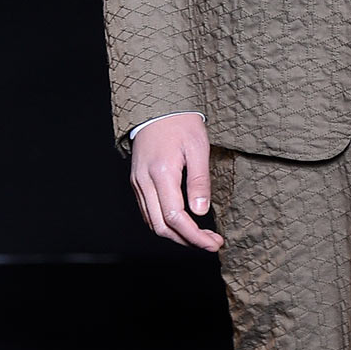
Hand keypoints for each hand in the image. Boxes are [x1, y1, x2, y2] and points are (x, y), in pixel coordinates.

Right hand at [129, 113, 221, 252]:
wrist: (157, 106)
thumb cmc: (181, 123)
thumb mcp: (198, 148)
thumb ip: (199, 181)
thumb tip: (200, 212)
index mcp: (161, 173)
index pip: (175, 218)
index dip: (195, 236)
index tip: (213, 243)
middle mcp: (144, 182)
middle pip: (161, 227)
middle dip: (187, 241)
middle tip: (210, 243)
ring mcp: (138, 183)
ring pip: (152, 223)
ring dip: (176, 235)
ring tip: (200, 236)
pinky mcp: (137, 182)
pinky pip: (148, 212)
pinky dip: (164, 224)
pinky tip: (183, 223)